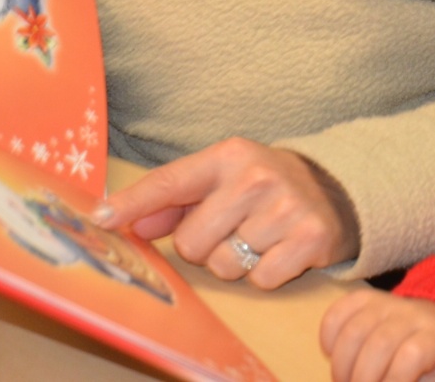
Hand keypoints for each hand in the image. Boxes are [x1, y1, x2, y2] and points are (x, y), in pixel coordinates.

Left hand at [93, 138, 360, 288]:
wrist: (334, 189)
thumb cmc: (263, 185)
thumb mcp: (222, 177)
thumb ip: (174, 198)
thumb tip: (130, 222)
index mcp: (228, 155)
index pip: (170, 182)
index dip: (133, 203)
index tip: (100, 218)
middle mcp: (256, 176)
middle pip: (192, 242)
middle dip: (204, 246)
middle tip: (229, 230)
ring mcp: (286, 207)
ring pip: (225, 265)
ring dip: (235, 262)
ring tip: (256, 238)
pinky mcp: (310, 237)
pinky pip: (260, 279)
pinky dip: (265, 273)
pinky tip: (278, 249)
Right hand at [321, 289, 434, 381]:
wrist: (434, 327)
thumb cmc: (431, 367)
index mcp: (434, 339)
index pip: (411, 356)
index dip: (394, 380)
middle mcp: (411, 315)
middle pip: (379, 344)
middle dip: (362, 379)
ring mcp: (386, 303)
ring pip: (354, 330)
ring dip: (342, 366)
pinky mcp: (364, 298)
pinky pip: (337, 312)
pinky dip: (327, 336)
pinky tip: (330, 355)